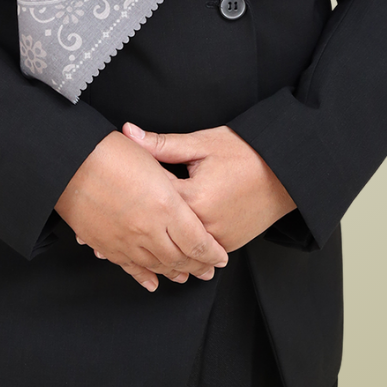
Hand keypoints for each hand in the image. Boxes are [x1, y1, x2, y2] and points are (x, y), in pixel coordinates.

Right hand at [55, 131, 229, 291]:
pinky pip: (131, 268)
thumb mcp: (151, 159)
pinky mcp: (108, 246)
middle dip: (198, 266)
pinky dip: (144, 277)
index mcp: (166, 206)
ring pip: (158, 266)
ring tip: (186, 277)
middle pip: (181, 258)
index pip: (198, 241)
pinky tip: (153, 282)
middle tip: (209, 271)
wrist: (68, 163)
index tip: (221, 257)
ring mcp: (127, 241)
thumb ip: (171, 177)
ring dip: (175, 273)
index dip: (212, 252)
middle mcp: (149, 229)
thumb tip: (186, 190)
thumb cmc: (111, 152)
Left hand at [122, 123, 296, 252]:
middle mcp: (205, 225)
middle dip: (135, 226)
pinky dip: (178, 251)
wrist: (286, 172)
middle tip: (100, 232)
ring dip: (153, 246)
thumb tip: (128, 132)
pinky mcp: (227, 246)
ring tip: (122, 245)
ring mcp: (217, 239)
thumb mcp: (202, 143)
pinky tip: (159, 248)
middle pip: (160, 229)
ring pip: (176, 248)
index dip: (127, 194)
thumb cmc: (245, 152)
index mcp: (195, 197)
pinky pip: (196, 253)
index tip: (107, 192)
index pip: (151, 199)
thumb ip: (162, 144)